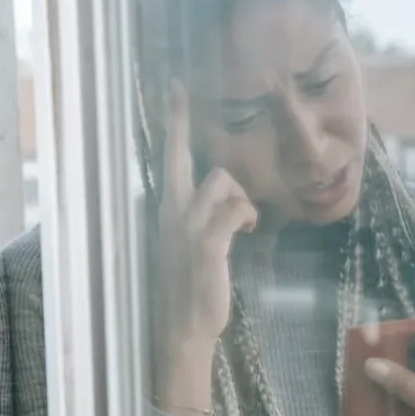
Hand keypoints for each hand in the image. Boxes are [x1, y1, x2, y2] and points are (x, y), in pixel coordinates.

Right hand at [152, 81, 257, 415]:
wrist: (182, 326)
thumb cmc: (189, 286)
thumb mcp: (189, 243)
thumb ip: (201, 214)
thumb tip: (223, 192)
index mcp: (166, 210)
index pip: (168, 159)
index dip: (173, 123)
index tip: (175, 89)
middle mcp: (170, 211)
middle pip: (182, 156)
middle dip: (179, 122)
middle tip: (178, 89)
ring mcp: (186, 226)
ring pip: (222, 181)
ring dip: (241, 198)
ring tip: (244, 222)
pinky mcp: (207, 242)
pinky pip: (236, 209)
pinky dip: (247, 216)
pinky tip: (248, 232)